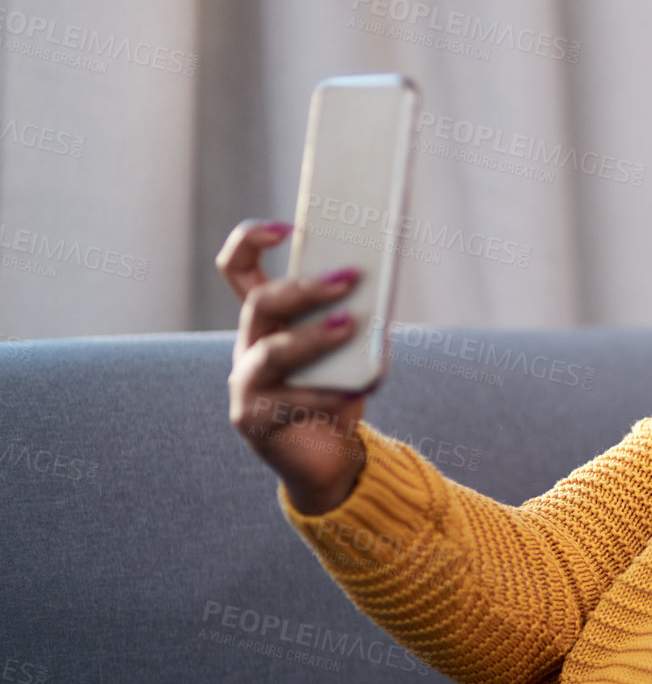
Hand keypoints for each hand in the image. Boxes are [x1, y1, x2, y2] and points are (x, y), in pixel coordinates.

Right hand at [217, 219, 369, 514]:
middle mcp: (248, 346)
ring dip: (314, 336)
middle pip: (260, 303)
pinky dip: (326, 392)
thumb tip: (379, 288)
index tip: (287, 227)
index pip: (239, 269)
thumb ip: (356, 317)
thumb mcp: (349, 347)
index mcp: (266, 320)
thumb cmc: (339, 389)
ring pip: (271, 351)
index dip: (251, 241)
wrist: (330, 456)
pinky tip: (355, 388)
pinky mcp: (254, 421)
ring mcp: (246, 384)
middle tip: (349, 277)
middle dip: (304, 287)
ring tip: (351, 325)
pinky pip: (288, 401)